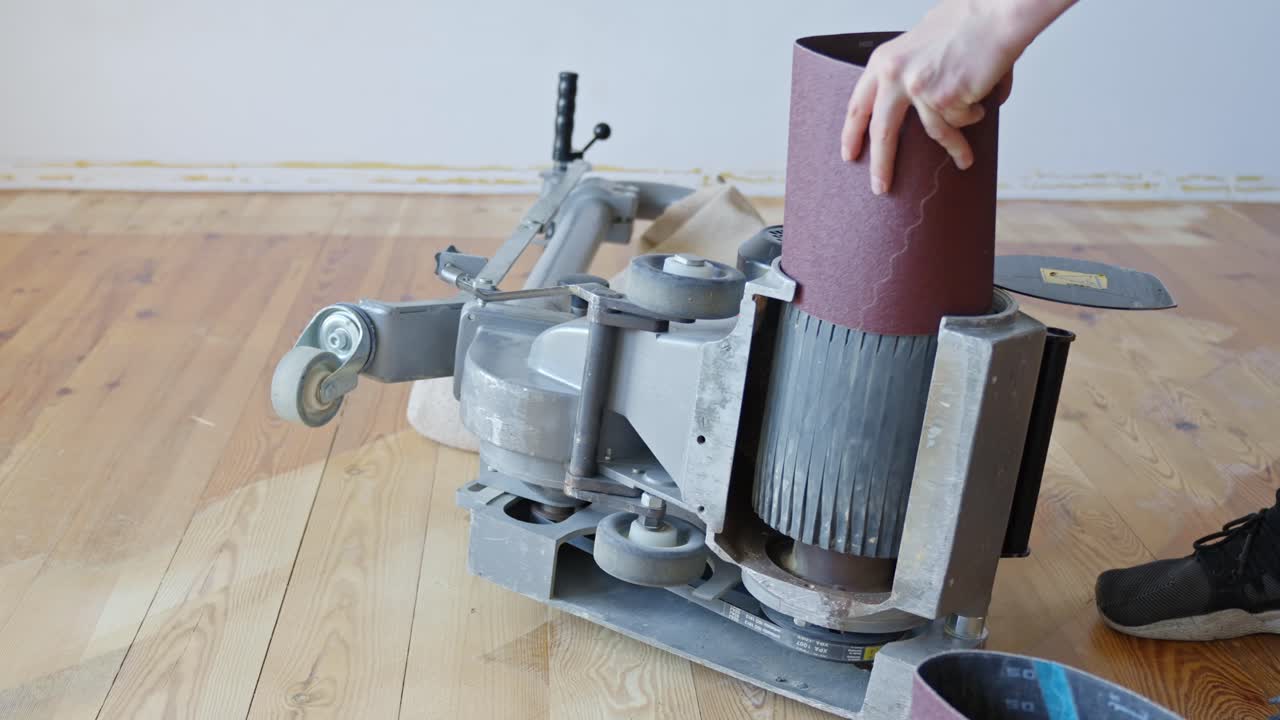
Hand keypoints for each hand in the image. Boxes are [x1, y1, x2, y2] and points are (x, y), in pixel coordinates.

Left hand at [841, 0, 1074, 193]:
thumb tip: (920, 107)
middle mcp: (895, 75)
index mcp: (885, 60)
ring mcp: (919, 88)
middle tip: (879, 187)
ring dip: (955, 149)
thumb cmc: (970, 21)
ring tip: (965, 159)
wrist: (999, 12)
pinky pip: (961, 122)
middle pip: (881, 132)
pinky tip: (983, 99)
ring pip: (935, 132)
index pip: (859, 105)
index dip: (852, 133)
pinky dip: (975, 115)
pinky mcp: (945, 98)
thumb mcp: (922, 42)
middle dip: (880, 165)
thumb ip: (913, 70)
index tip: (849, 154)